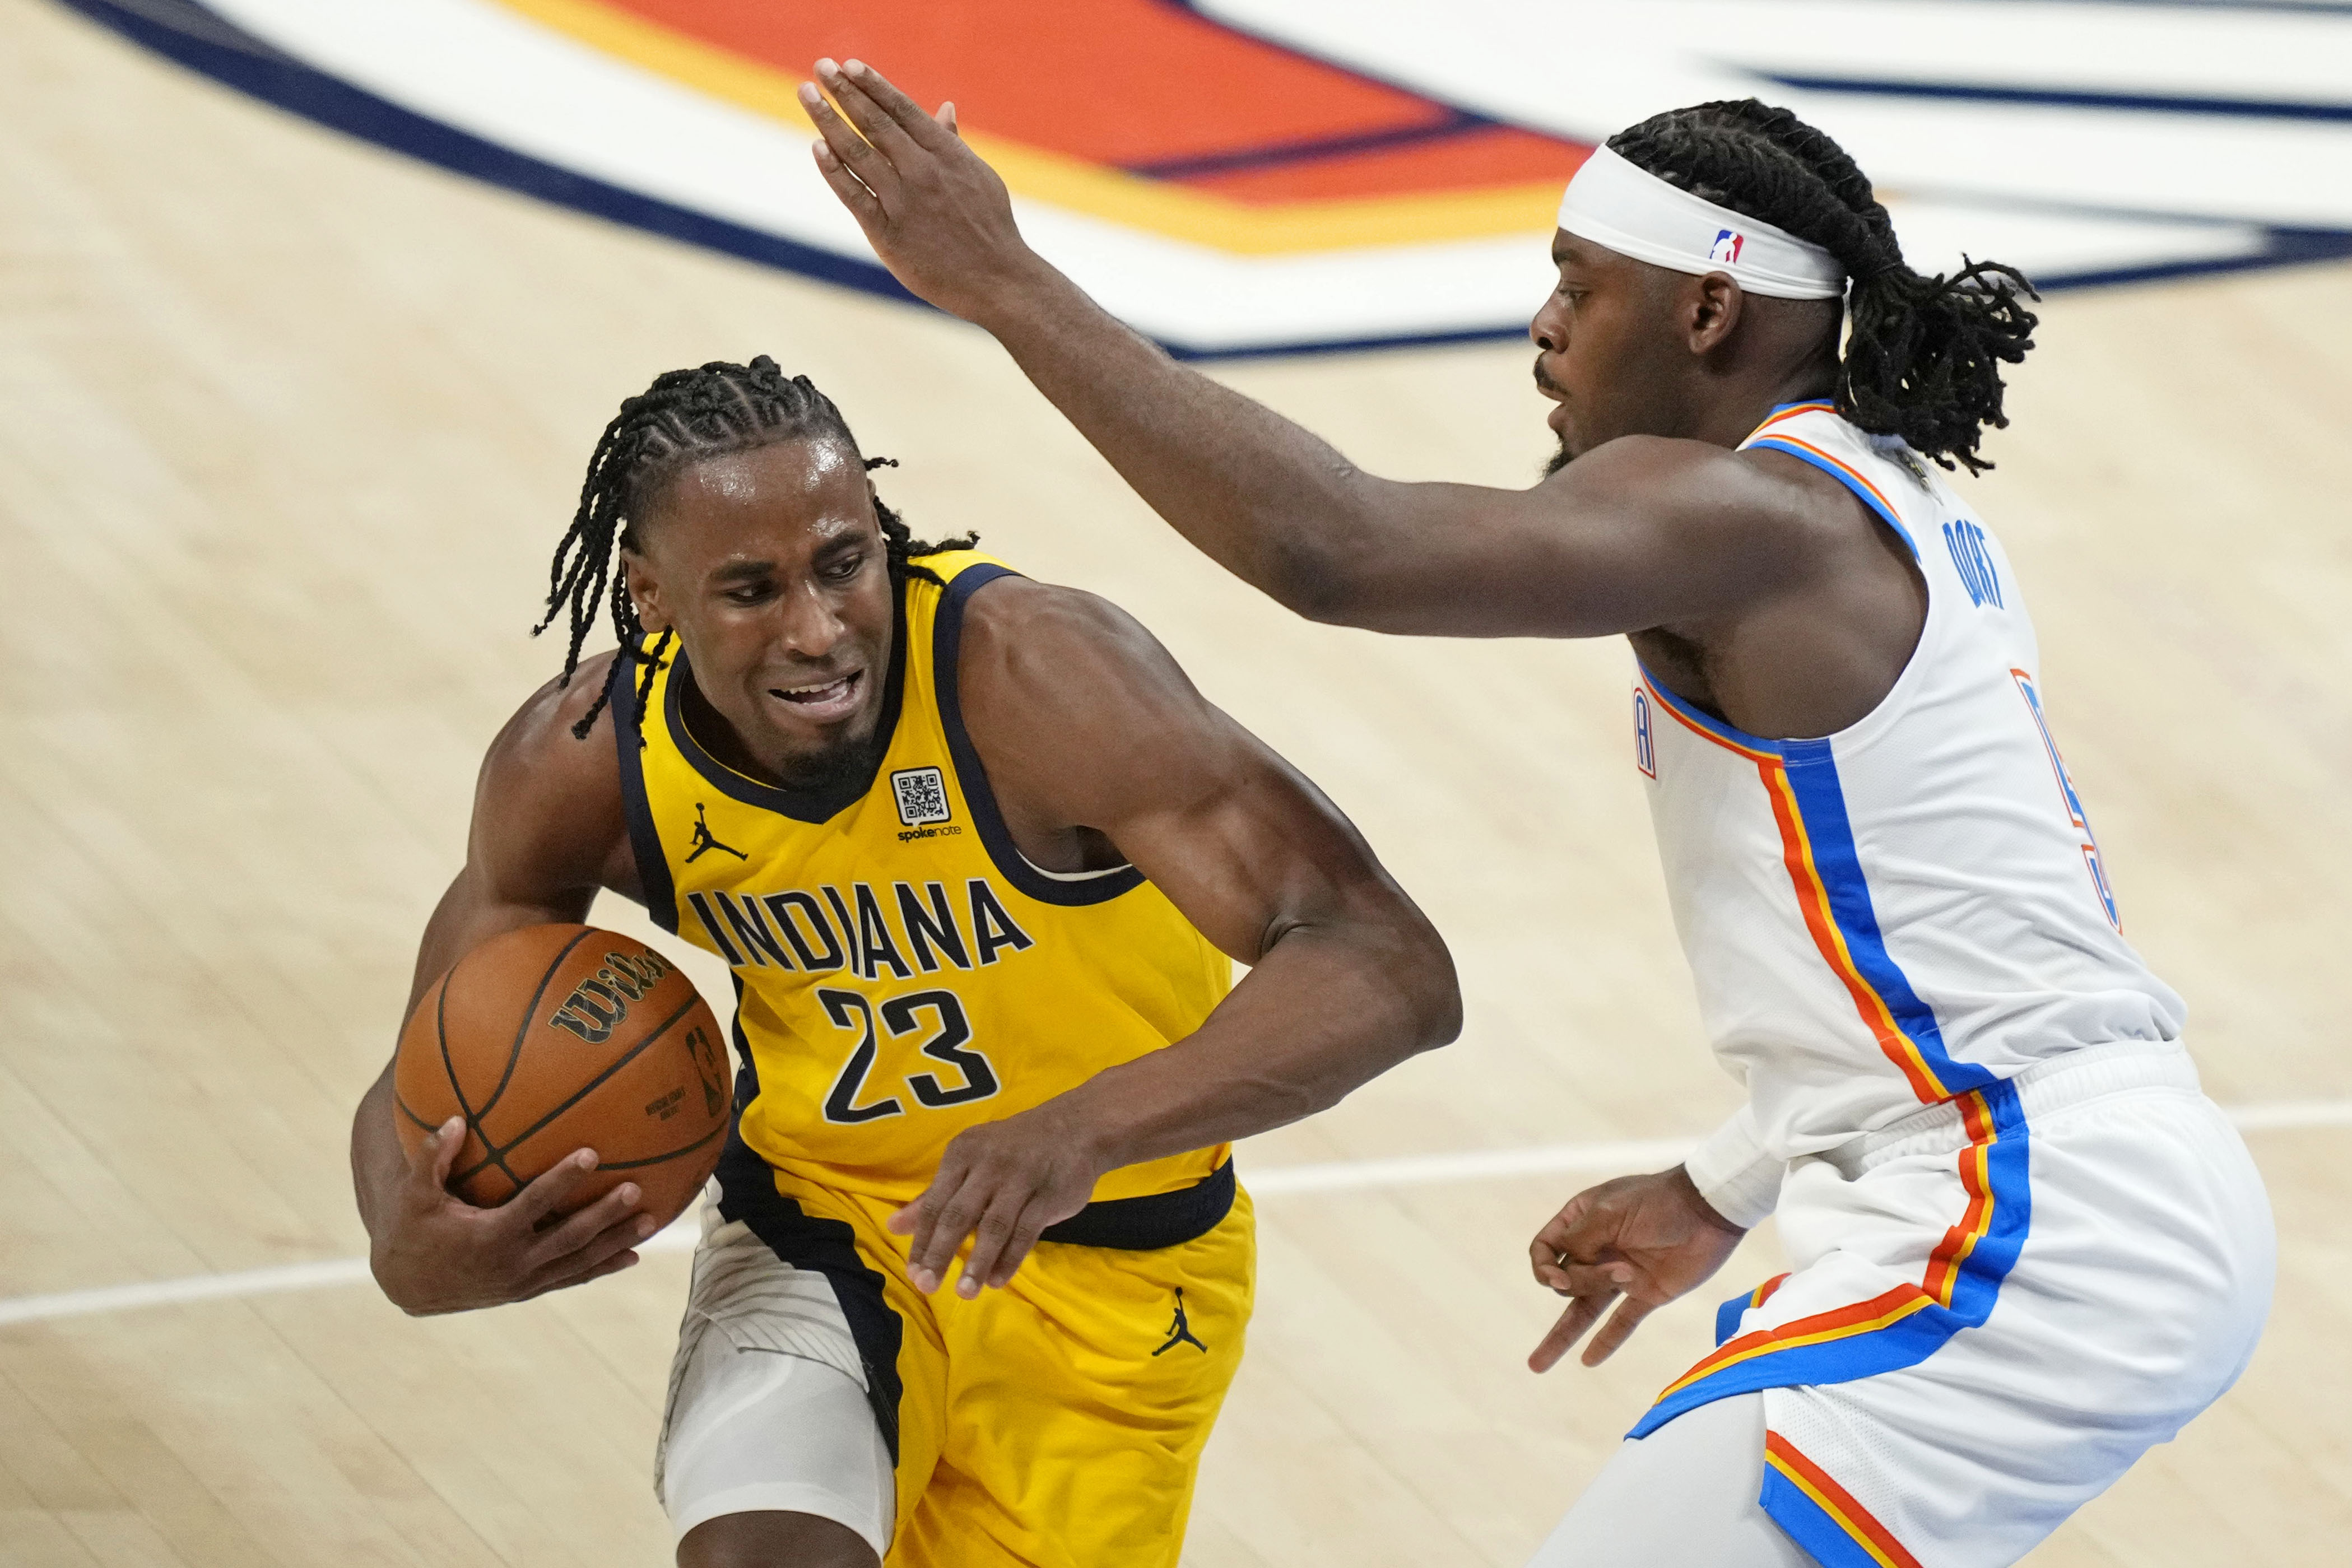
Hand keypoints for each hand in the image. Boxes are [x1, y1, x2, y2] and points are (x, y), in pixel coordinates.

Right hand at [368, 1117, 655, 1314]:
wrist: (408, 1285)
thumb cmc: (411, 1231)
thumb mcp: (413, 1196)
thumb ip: (431, 1158)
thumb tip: (453, 1120)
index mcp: (490, 1236)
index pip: (535, 1204)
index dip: (563, 1179)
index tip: (592, 1154)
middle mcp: (513, 1262)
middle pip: (569, 1236)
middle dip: (604, 1213)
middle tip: (637, 1189)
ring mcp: (524, 1281)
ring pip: (579, 1261)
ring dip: (615, 1242)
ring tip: (652, 1222)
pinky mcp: (528, 1290)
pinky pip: (572, 1278)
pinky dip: (602, 1268)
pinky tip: (632, 1257)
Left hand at [799, 58, 1051, 323]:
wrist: (998, 279)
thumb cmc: (991, 228)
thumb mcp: (979, 176)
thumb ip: (955, 143)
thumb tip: (946, 109)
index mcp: (947, 153)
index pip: (902, 109)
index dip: (872, 84)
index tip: (849, 65)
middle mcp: (923, 170)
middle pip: (875, 122)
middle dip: (844, 91)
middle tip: (820, 67)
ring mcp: (904, 201)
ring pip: (858, 152)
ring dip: (828, 120)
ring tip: (806, 93)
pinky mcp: (888, 233)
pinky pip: (854, 196)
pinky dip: (834, 170)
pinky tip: (817, 147)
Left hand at [887, 1102, 1105, 1297]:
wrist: (1075, 1128)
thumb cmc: (1013, 1149)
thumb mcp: (969, 1162)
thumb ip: (934, 1196)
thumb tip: (893, 1227)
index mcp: (962, 1153)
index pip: (934, 1203)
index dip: (921, 1240)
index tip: (911, 1274)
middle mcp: (988, 1164)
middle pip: (958, 1215)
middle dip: (939, 1253)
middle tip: (926, 1286)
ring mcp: (1020, 1178)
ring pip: (994, 1226)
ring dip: (977, 1261)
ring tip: (964, 1292)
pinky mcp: (1048, 1195)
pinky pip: (1026, 1231)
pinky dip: (1010, 1258)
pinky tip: (997, 1280)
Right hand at [1526, 1165, 1745, 1371]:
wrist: (1710, 1209)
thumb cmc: (1658, 1201)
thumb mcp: (1610, 1211)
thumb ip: (1580, 1240)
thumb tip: (1562, 1271)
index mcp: (1581, 1221)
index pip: (1544, 1249)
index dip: (1543, 1268)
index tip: (1559, 1280)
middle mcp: (1596, 1250)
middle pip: (1567, 1280)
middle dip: (1585, 1282)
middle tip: (1621, 1272)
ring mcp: (1620, 1275)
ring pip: (1583, 1310)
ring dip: (1561, 1336)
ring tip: (1537, 1365)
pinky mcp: (1647, 1294)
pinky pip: (1621, 1323)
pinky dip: (1606, 1341)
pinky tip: (1589, 1360)